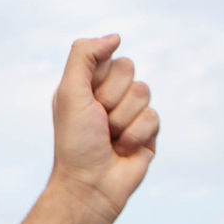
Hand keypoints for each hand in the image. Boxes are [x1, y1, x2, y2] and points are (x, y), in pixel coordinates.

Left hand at [48, 35, 158, 222]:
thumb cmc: (75, 143)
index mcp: (87, 85)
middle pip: (129, 70)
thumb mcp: (69, 92)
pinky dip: (136, 135)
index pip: (109, 57)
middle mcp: (109, 96)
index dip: (99, 79)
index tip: (86, 101)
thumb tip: (115, 37)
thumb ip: (84, 56)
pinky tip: (123, 150)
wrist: (89, 186)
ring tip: (109, 139)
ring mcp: (130, 113)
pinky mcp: (147, 133)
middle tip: (98, 123)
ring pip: (143, 92)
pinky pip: (153, 117)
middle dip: (112, 99)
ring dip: (123, 120)